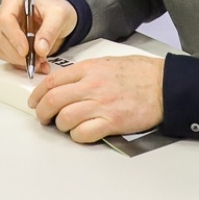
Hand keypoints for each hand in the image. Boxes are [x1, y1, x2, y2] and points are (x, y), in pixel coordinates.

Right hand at [0, 0, 76, 72]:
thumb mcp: (59, 15)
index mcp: (13, 0)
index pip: (5, 19)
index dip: (14, 37)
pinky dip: (22, 65)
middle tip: (37, 60)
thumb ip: (49, 30)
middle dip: (19, 53)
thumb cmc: (57, 11)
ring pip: (3, 50)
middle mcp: (5, 14)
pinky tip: (37, 63)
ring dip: (20, 61)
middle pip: (2, 37)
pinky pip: (9, 58)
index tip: (26, 51)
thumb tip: (39, 48)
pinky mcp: (8, 44)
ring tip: (41, 62)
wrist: (60, 20)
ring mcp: (5, 30)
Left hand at [29, 55, 165, 142]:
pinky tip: (81, 133)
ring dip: (61, 126)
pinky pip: (84, 133)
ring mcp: (101, 105)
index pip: (52, 82)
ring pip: (65, 119)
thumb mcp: (106, 62)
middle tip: (44, 118)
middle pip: (53, 101)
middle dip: (43, 112)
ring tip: (65, 126)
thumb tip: (65, 83)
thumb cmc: (139, 73)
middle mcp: (91, 86)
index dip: (38, 94)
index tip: (35, 102)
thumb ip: (85, 72)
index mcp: (88, 69)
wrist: (163, 85)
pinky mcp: (112, 122)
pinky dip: (77, 136)